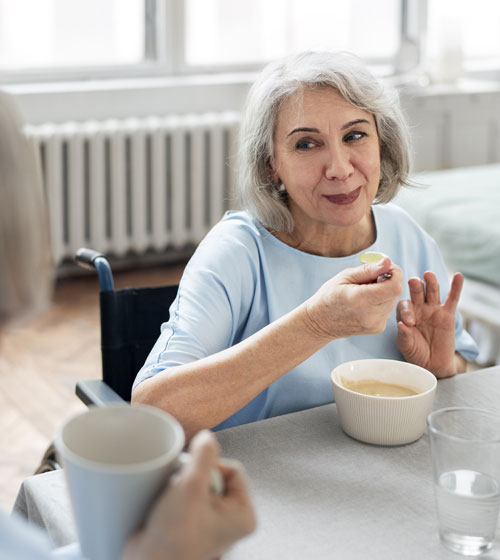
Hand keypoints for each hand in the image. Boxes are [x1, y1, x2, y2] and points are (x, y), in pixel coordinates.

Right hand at [122, 430, 255, 559]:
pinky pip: (190, 493)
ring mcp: (213, 521)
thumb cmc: (171, 537)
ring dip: (183, 484)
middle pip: (216, 474)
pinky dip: (177, 492)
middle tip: (180, 493)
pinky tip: (167, 502)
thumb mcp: (191, 487)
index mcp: (244, 515)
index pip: (233, 469)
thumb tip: (207, 436)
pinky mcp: (195, 522)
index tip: (192, 484)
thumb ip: (203, 456)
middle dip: (194, 477)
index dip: (210, 468)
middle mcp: (232, 520)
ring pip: (201, 482)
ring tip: (172, 499)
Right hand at [304, 257, 402, 339]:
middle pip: (395, 292)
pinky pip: (387, 309)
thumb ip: (368, 270)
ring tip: (365, 291)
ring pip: (393, 300)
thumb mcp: (344, 277)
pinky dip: (381, 301)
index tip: (384, 268)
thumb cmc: (329, 296)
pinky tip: (365, 302)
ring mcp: (375, 324)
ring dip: (385, 291)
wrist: (320, 323)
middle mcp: (371, 315)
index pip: (394, 286)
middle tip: (369, 278)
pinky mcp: (377, 328)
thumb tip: (388, 262)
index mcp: (361, 300)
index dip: (394, 273)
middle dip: (388, 280)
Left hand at [396, 271, 462, 377]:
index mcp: (405, 313)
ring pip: (432, 292)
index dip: (406, 311)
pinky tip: (459, 276)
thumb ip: (404, 336)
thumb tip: (401, 325)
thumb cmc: (415, 352)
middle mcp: (418, 308)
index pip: (404, 305)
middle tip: (413, 281)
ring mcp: (433, 309)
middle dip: (415, 286)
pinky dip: (456, 287)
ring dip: (431, 282)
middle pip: (417, 292)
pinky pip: (452, 299)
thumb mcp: (406, 345)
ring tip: (429, 275)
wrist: (431, 364)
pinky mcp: (447, 314)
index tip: (410, 322)